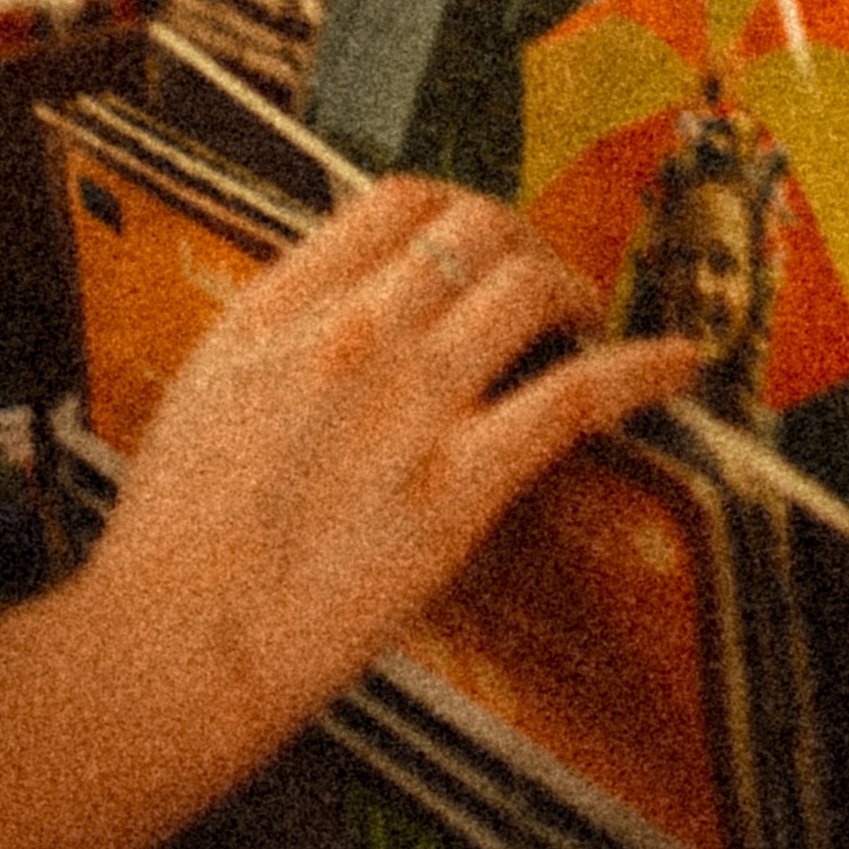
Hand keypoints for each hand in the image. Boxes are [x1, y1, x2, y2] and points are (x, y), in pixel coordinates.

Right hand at [80, 173, 697, 792]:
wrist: (168, 646)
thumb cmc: (176, 541)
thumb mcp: (207, 390)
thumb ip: (281, 333)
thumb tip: (349, 301)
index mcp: (280, 308)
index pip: (396, 202)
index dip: (456, 211)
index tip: (478, 243)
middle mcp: (350, 334)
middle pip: (476, 227)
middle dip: (524, 242)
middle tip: (541, 282)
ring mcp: (409, 406)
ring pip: (530, 286)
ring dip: (576, 291)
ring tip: (588, 321)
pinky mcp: (457, 487)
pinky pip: (577, 396)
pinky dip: (643, 367)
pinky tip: (680, 363)